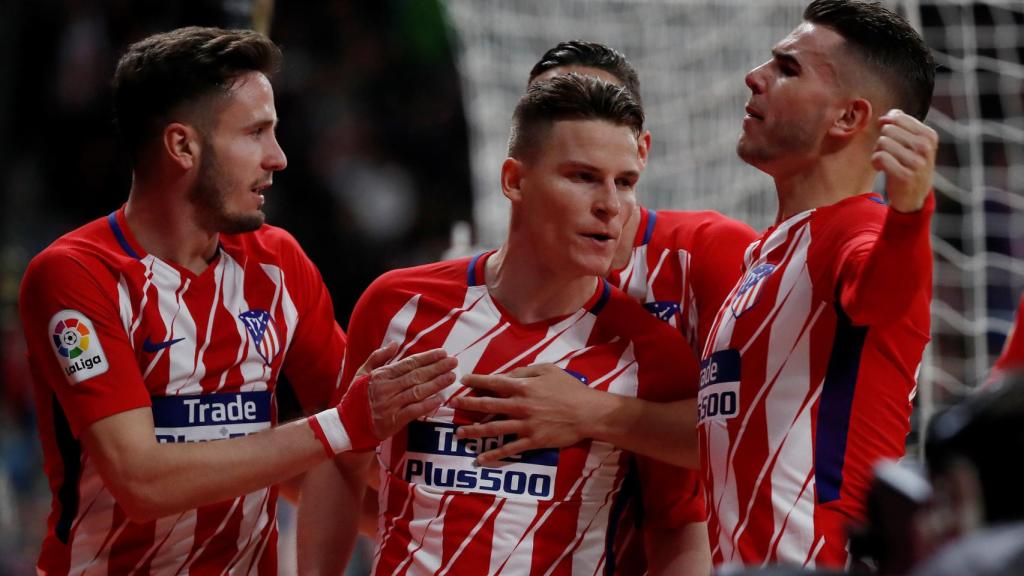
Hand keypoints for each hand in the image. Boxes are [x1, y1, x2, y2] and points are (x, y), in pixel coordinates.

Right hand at [349, 343, 457, 441]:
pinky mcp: (392, 422)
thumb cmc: (356, 398)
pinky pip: (413, 411)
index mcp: (380, 376)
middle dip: (437, 368)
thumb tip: (394, 343)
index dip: (427, 358)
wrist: (346, 426)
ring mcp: (390, 406)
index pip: (408, 364)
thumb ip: (378, 357)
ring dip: (437, 384)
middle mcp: (386, 389)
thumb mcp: (362, 373)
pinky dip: (427, 405)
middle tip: (453, 362)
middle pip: (416, 376)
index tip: (442, 353)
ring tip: (452, 377)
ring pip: (417, 392)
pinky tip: (440, 398)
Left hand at [449, 364, 599, 465]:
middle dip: (468, 405)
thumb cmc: (570, 388)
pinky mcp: (532, 441)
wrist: (588, 413)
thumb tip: (506, 375)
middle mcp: (520, 405)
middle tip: (454, 405)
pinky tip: (481, 460)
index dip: (476, 381)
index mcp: (523, 386)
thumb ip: (525, 371)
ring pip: (493, 429)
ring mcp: (524, 425)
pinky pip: (509, 449)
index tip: (462, 381)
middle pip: (488, 405)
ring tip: (460, 433)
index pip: (494, 383)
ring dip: (474, 431)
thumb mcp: (548, 370)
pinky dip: (494, 455)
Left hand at [871, 109, 938, 212]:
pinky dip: (875, 162)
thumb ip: (902, 126)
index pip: (897, 117)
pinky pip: (879, 157)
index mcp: (929, 135)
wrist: (914, 196)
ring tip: (885, 161)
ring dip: (877, 152)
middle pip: (888, 129)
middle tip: (887, 153)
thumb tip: (890, 114)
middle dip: (881, 140)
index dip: (886, 125)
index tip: (890, 138)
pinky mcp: (905, 175)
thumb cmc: (909, 165)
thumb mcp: (913, 143)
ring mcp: (917, 162)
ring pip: (882, 142)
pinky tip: (881, 168)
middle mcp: (925, 147)